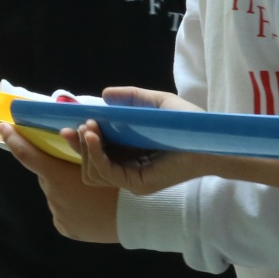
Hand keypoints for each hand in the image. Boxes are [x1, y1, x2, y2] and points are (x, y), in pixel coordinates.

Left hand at [2, 123, 120, 242]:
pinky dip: (72, 207)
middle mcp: (53, 196)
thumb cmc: (120, 182)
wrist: (136, 216)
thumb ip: (78, 150)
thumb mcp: (99, 160)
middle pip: (48, 176)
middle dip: (57, 171)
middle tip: (79, 171)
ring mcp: (58, 214)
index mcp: (58, 176)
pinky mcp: (65, 228)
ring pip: (56, 194)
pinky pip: (63, 212)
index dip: (13, 140)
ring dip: (67, 190)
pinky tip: (90, 208)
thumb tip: (63, 138)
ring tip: (92, 193)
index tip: (4, 128)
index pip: (28, 156)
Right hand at [71, 87, 209, 194]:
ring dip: (85, 150)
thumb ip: (132, 97)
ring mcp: (132, 179)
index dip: (80, 141)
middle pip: (89, 165)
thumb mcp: (156, 103)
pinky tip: (94, 137)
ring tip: (89, 129)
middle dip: (78, 146)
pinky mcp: (138, 184)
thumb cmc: (189, 122)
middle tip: (77, 126)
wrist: (210, 138)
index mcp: (130, 153)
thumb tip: (105, 93)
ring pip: (93, 172)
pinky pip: (107, 173)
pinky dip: (96, 155)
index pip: (96, 153)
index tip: (68, 125)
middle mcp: (129, 169)